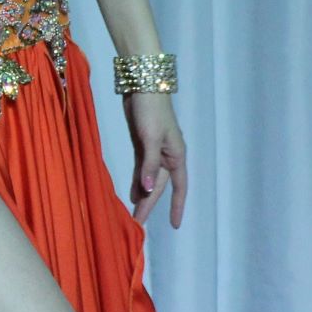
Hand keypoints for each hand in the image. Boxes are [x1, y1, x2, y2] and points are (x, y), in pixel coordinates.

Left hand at [122, 91, 186, 228]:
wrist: (143, 86)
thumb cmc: (151, 111)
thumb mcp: (150, 138)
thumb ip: (149, 165)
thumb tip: (149, 191)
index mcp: (176, 156)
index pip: (179, 187)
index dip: (177, 206)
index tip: (174, 225)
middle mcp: (168, 156)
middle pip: (160, 186)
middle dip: (151, 204)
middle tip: (139, 223)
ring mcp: (155, 151)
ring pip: (150, 179)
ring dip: (143, 194)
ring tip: (134, 213)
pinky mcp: (142, 144)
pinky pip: (141, 169)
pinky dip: (138, 181)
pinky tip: (132, 192)